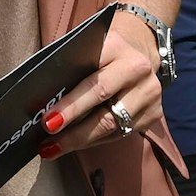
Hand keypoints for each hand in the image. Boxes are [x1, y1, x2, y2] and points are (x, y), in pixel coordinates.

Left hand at [39, 12, 163, 159]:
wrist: (140, 47)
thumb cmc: (100, 48)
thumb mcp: (85, 47)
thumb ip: (68, 67)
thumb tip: (41, 100)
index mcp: (117, 49)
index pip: (92, 83)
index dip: (70, 105)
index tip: (48, 121)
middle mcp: (138, 72)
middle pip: (104, 109)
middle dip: (73, 130)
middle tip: (48, 142)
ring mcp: (150, 95)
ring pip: (113, 127)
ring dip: (81, 141)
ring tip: (54, 148)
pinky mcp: (154, 114)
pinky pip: (121, 134)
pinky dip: (96, 140)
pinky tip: (76, 144)